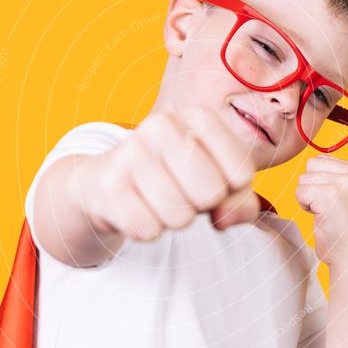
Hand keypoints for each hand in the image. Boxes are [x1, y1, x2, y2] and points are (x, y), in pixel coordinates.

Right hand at [82, 108, 259, 240]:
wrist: (106, 183)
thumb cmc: (174, 179)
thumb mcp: (217, 182)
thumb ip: (240, 202)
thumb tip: (223, 220)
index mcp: (197, 118)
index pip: (242, 174)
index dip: (230, 191)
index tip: (210, 179)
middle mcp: (163, 125)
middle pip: (212, 194)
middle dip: (200, 207)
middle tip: (181, 192)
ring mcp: (132, 152)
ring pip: (180, 217)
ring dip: (172, 220)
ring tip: (157, 199)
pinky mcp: (109, 184)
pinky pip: (149, 229)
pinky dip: (148, 230)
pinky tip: (137, 208)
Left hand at [295, 155, 347, 268]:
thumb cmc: (342, 226)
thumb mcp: (345, 193)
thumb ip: (332, 174)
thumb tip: (312, 160)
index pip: (320, 160)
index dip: (318, 181)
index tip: (332, 200)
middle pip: (310, 166)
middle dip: (311, 187)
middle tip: (326, 206)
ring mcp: (343, 184)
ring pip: (303, 179)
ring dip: (307, 197)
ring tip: (324, 212)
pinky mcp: (329, 196)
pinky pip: (300, 192)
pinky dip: (304, 205)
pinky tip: (320, 216)